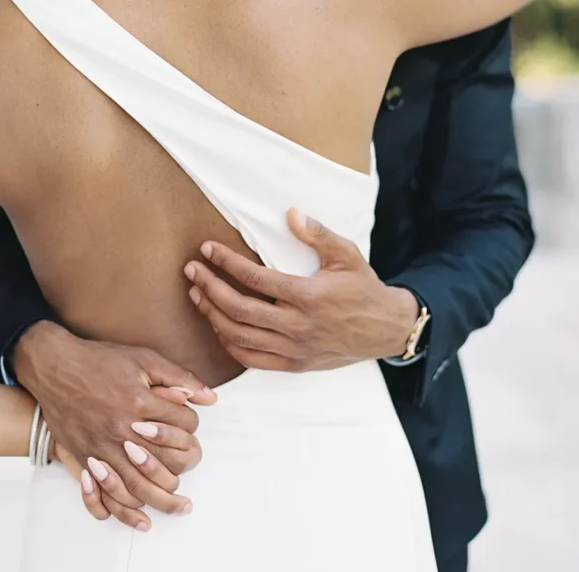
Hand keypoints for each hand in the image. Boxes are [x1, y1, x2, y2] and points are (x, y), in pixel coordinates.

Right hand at [14, 322, 216, 529]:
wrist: (54, 367)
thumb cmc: (99, 361)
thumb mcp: (143, 359)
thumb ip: (179, 377)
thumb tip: (210, 397)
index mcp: (141, 402)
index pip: (185, 424)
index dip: (191, 423)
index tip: (186, 421)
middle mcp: (123, 429)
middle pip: (167, 463)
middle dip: (185, 466)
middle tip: (192, 467)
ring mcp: (103, 446)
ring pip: (140, 486)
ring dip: (163, 500)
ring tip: (179, 507)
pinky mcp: (86, 457)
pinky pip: (108, 494)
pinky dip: (125, 510)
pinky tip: (140, 518)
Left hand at [183, 209, 417, 371]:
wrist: (385, 330)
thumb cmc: (363, 288)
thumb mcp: (347, 254)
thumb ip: (318, 234)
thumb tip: (291, 214)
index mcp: (308, 296)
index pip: (255, 278)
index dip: (226, 262)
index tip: (208, 249)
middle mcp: (297, 326)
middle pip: (238, 309)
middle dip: (209, 287)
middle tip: (192, 270)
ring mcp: (294, 349)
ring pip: (239, 337)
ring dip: (212, 315)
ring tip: (197, 294)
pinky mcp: (293, 365)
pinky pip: (251, 359)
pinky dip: (229, 344)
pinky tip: (217, 326)